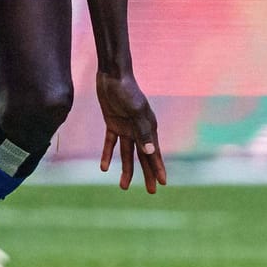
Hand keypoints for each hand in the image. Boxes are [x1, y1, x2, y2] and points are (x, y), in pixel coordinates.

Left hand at [96, 71, 166, 192]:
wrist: (112, 74)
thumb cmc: (128, 91)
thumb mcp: (136, 111)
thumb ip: (143, 132)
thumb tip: (150, 153)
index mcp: (149, 127)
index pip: (154, 153)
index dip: (158, 168)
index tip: (162, 184)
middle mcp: (139, 129)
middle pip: (143, 156)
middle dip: (147, 174)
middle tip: (151, 191)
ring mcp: (126, 127)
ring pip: (127, 153)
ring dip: (126, 169)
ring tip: (123, 187)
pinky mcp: (112, 123)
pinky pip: (111, 143)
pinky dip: (108, 154)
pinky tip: (104, 168)